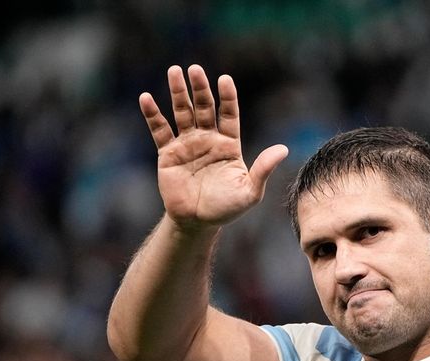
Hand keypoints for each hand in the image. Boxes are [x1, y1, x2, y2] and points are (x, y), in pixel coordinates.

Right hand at [140, 65, 288, 228]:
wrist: (197, 222)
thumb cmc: (226, 208)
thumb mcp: (250, 191)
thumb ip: (263, 169)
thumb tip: (283, 149)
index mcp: (228, 144)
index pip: (228, 114)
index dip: (227, 97)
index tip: (224, 79)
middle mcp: (208, 139)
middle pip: (204, 107)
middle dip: (200, 88)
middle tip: (195, 69)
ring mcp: (187, 144)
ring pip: (182, 113)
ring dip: (178, 93)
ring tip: (174, 71)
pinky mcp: (168, 154)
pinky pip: (160, 130)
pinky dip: (153, 115)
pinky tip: (146, 99)